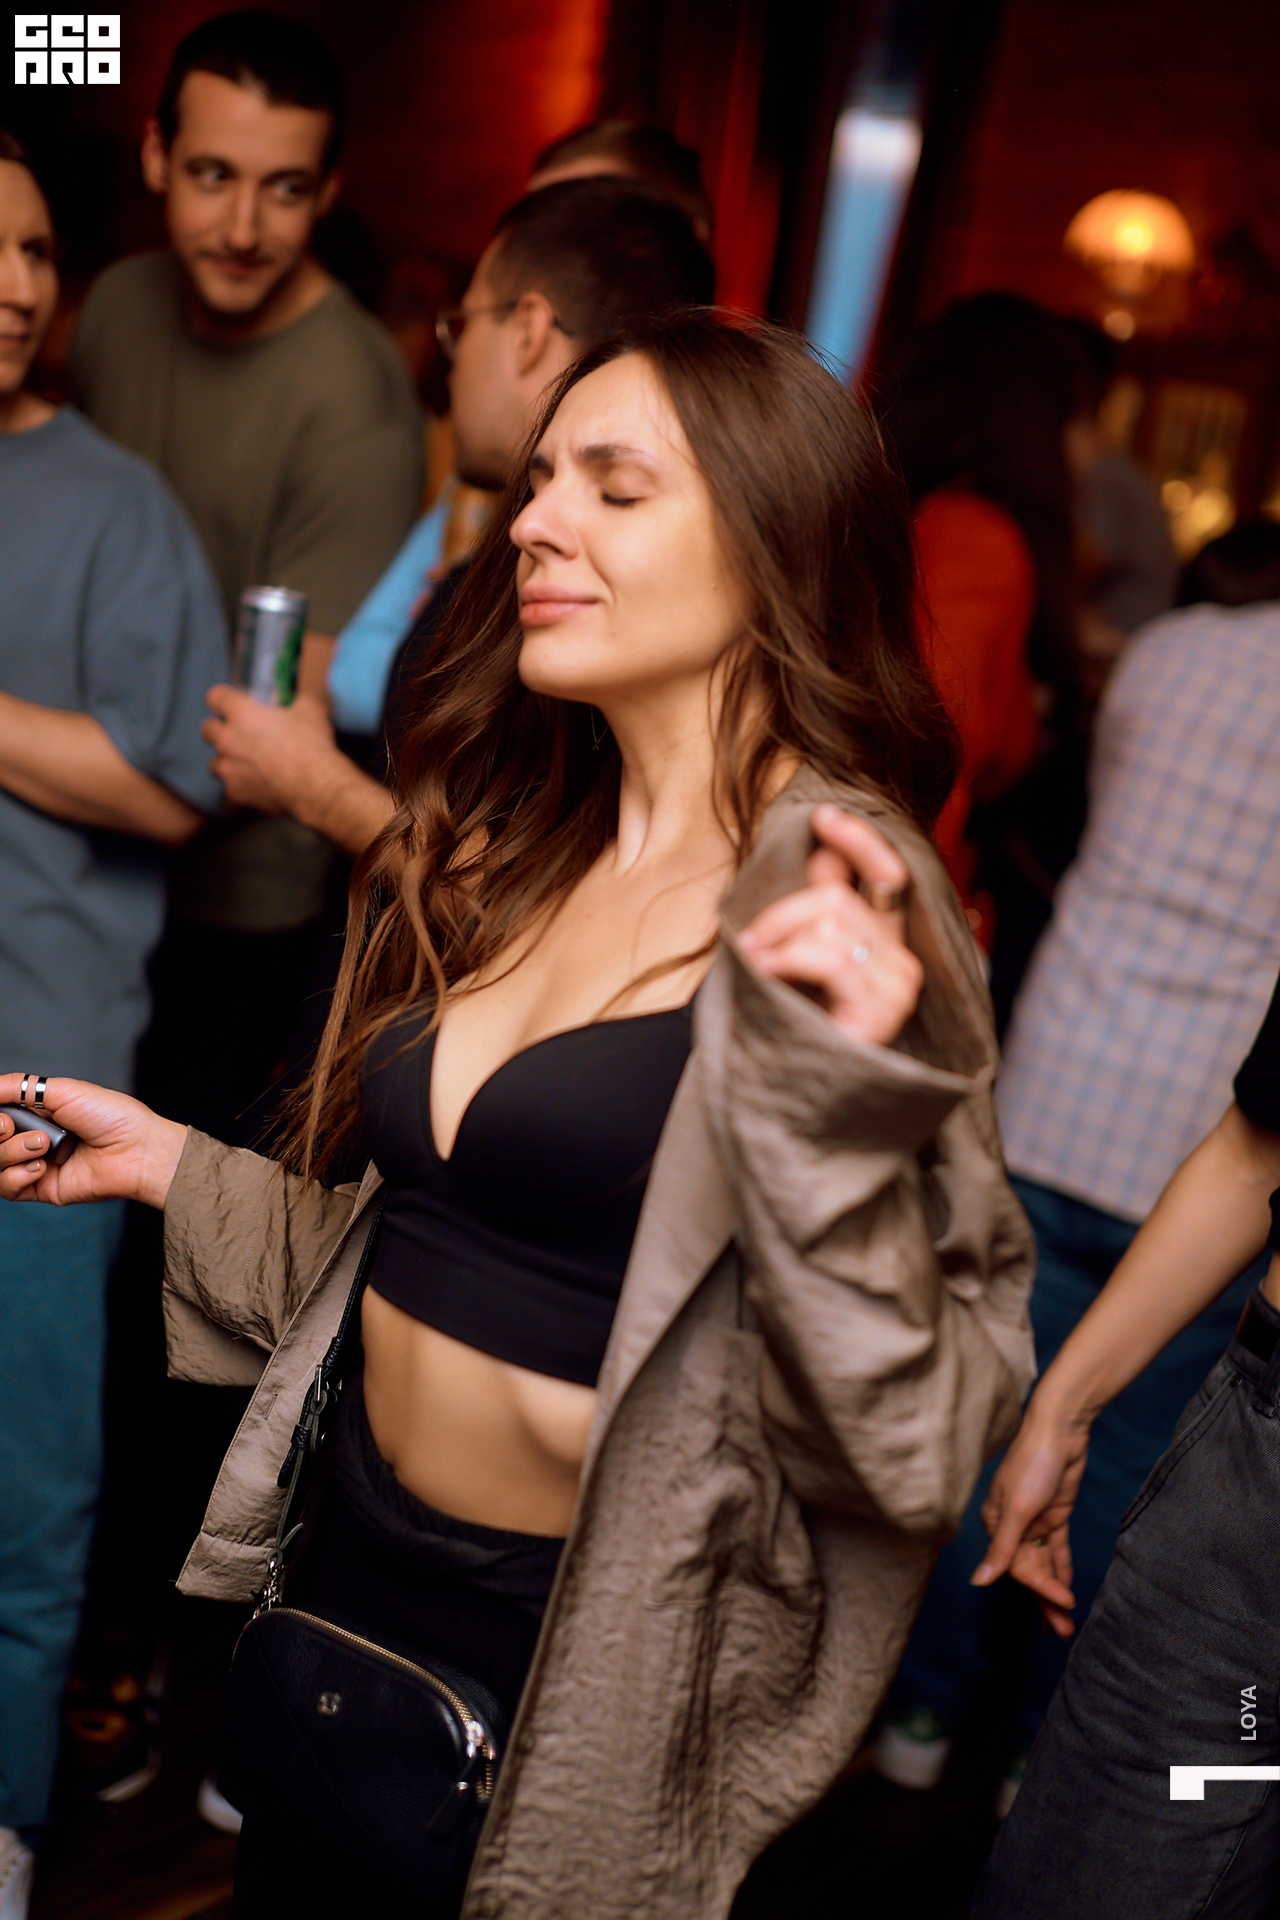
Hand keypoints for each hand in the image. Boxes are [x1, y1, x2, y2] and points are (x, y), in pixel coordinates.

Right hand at [0, 1075, 186, 1210]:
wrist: (136, 1149)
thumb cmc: (110, 1117)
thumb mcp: (63, 1090)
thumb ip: (19, 1086)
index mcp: (38, 1112)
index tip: (3, 1117)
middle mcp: (33, 1137)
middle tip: (11, 1127)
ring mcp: (35, 1164)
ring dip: (10, 1152)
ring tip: (42, 1146)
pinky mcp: (41, 1188)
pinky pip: (6, 1188)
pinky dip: (16, 1176)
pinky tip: (41, 1167)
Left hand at [203, 686, 340, 818]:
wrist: (316, 787)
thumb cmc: (312, 745)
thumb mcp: (311, 709)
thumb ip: (298, 699)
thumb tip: (298, 699)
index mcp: (242, 714)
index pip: (215, 696)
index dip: (224, 698)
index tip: (235, 703)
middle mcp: (227, 740)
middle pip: (207, 728)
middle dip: (219, 728)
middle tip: (240, 733)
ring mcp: (229, 769)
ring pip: (214, 761)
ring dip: (227, 759)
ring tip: (247, 762)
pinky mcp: (236, 792)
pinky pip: (230, 786)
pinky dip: (240, 784)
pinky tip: (258, 784)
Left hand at [737, 804, 923, 1045]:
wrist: (792, 1103)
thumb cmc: (792, 1032)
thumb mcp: (797, 960)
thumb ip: (814, 910)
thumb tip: (820, 851)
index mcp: (884, 946)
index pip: (887, 875)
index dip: (859, 840)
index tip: (823, 816)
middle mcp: (901, 961)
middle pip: (837, 896)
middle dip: (780, 914)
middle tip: (749, 946)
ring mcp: (898, 986)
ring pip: (831, 919)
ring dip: (778, 938)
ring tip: (757, 969)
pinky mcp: (883, 1009)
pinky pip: (829, 956)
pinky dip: (787, 959)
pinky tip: (767, 977)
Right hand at [970, 1393, 1090, 1636]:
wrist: (1060, 1432)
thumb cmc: (1032, 1463)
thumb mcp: (1018, 1509)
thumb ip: (1002, 1549)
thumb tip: (979, 1581)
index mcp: (995, 1523)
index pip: (1015, 1566)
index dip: (1039, 1587)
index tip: (1063, 1603)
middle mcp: (1012, 1525)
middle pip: (1028, 1570)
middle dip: (1045, 1601)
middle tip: (1062, 1632)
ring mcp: (1034, 1521)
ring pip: (1043, 1564)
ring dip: (1054, 1589)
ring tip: (1066, 1621)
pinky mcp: (1053, 1515)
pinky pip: (1056, 1548)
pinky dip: (1061, 1567)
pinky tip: (1067, 1589)